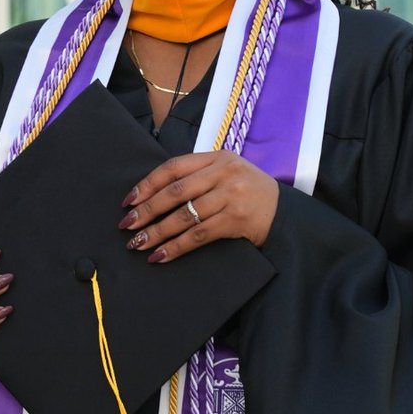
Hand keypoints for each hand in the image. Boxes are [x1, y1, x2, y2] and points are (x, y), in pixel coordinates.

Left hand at [117, 152, 279, 262]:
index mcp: (217, 157)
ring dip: (157, 232)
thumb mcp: (227, 173)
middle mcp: (223, 173)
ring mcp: (231, 196)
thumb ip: (198, 176)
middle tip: (127, 225)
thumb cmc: (249, 193)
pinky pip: (198, 235)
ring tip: (138, 244)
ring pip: (184, 216)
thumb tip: (153, 194)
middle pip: (175, 192)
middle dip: (147, 210)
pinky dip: (176, 247)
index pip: (173, 168)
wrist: (285, 213)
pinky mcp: (236, 220)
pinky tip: (161, 255)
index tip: (129, 201)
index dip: (147, 184)